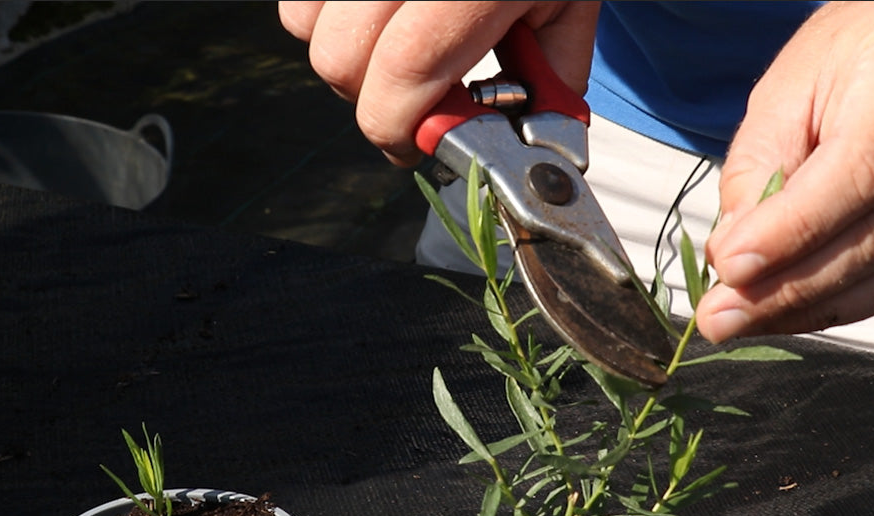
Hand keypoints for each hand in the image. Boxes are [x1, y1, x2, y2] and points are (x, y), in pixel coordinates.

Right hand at [278, 1, 599, 166]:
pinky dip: (325, 8)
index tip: (417, 144)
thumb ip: (550, 80)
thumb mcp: (569, 1)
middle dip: (373, 98)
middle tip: (415, 94)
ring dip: (344, 50)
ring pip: (304, 23)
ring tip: (395, 38)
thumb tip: (522, 139)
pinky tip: (375, 6)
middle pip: (339, 60)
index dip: (398, 129)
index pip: (402, 74)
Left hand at [696, 1, 873, 342]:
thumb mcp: (788, 90)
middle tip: (724, 315)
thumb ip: (758, 169)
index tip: (730, 269)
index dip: (792, 232)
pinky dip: (859, 302)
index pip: (861, 172)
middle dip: (794, 286)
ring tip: (751, 319)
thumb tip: (736, 254)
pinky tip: (804, 309)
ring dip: (820, 307)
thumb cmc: (855, 57)